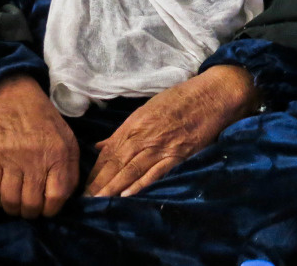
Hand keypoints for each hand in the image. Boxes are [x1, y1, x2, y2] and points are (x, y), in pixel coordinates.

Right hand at [0, 75, 78, 218]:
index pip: (57, 196)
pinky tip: (3, 197)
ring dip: (14, 210)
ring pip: (11, 201)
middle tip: (31, 210)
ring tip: (17, 206)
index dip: (52, 210)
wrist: (15, 96)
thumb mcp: (68, 138)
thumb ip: (70, 167)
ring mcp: (12, 159)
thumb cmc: (45, 118)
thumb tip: (66, 196)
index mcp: (59, 154)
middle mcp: (36, 159)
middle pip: (32, 203)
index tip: (48, 209)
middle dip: (32, 213)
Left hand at [84, 65, 258, 198]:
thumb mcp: (148, 109)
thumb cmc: (181, 99)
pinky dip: (141, 183)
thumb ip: (124, 130)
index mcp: (135, 123)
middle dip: (99, 183)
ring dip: (114, 186)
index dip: (96, 170)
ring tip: (99, 201)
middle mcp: (144, 135)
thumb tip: (99, 146)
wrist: (212, 94)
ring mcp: (161, 145)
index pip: (109, 151)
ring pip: (131, 169)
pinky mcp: (178, 153)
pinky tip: (127, 194)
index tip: (84, 186)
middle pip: (116, 162)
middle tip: (84, 200)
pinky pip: (156, 171)